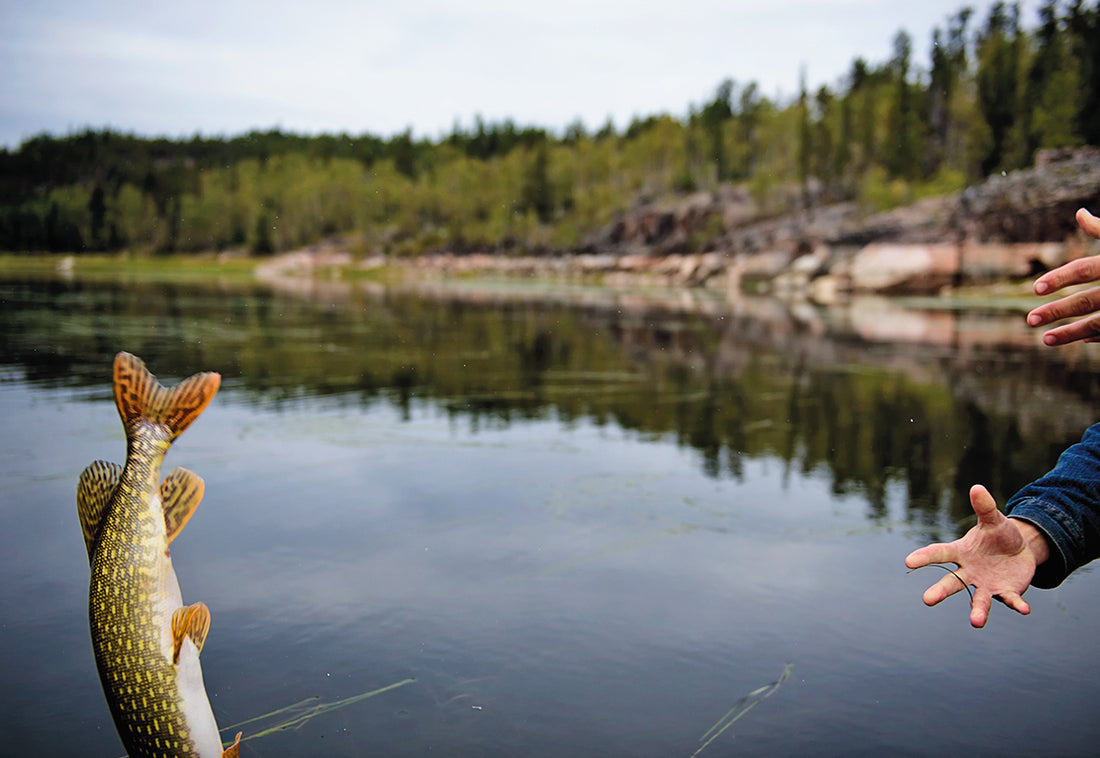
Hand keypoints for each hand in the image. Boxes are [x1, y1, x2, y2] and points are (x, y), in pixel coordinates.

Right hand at [905, 485, 1040, 627]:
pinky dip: (1016, 604)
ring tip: (976, 622)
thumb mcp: (993, 519)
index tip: (908, 561)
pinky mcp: (1006, 592)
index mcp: (961, 552)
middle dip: (941, 591)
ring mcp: (986, 584)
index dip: (924, 557)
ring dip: (978, 611)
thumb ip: (985, 507)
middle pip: (952, 583)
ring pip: (979, 599)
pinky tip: (1024, 609)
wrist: (1019, 551)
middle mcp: (969, 572)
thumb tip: (977, 488)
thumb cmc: (998, 534)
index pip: (940, 554)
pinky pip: (1010, 599)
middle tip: (927, 600)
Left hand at [1026, 208, 1099, 345]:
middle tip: (1029, 319)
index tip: (1035, 288)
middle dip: (1057, 311)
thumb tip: (1079, 213)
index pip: (1085, 268)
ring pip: (1099, 323)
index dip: (1060, 278)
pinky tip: (1082, 338)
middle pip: (1087, 301)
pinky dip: (1099, 335)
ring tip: (1045, 339)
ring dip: (1070, 333)